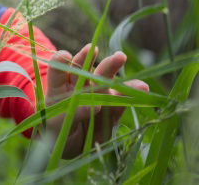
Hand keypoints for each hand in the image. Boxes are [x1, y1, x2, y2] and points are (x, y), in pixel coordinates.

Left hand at [45, 44, 148, 158]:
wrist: (72, 148)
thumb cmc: (57, 131)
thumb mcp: (56, 125)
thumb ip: (72, 113)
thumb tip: (96, 105)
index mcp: (59, 89)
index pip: (58, 71)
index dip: (60, 61)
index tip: (66, 55)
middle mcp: (78, 89)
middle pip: (84, 70)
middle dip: (91, 59)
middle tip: (98, 50)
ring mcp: (97, 99)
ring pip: (104, 81)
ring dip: (112, 69)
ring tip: (121, 57)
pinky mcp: (111, 112)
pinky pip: (121, 102)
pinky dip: (130, 94)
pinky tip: (142, 87)